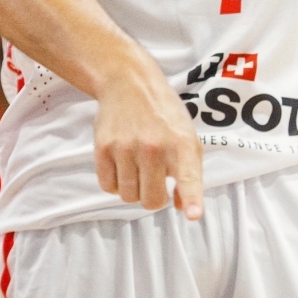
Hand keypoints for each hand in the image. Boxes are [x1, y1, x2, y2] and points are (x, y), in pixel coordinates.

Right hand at [92, 57, 204, 218]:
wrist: (129, 83)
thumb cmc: (163, 114)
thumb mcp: (187, 138)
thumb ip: (190, 174)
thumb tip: (184, 208)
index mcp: (181, 143)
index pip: (188, 177)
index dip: (192, 198)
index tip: (193, 214)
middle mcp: (154, 146)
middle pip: (152, 200)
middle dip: (154, 197)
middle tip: (154, 179)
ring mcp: (127, 147)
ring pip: (128, 197)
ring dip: (134, 190)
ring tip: (138, 169)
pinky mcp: (104, 147)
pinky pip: (108, 187)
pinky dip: (115, 183)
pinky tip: (123, 166)